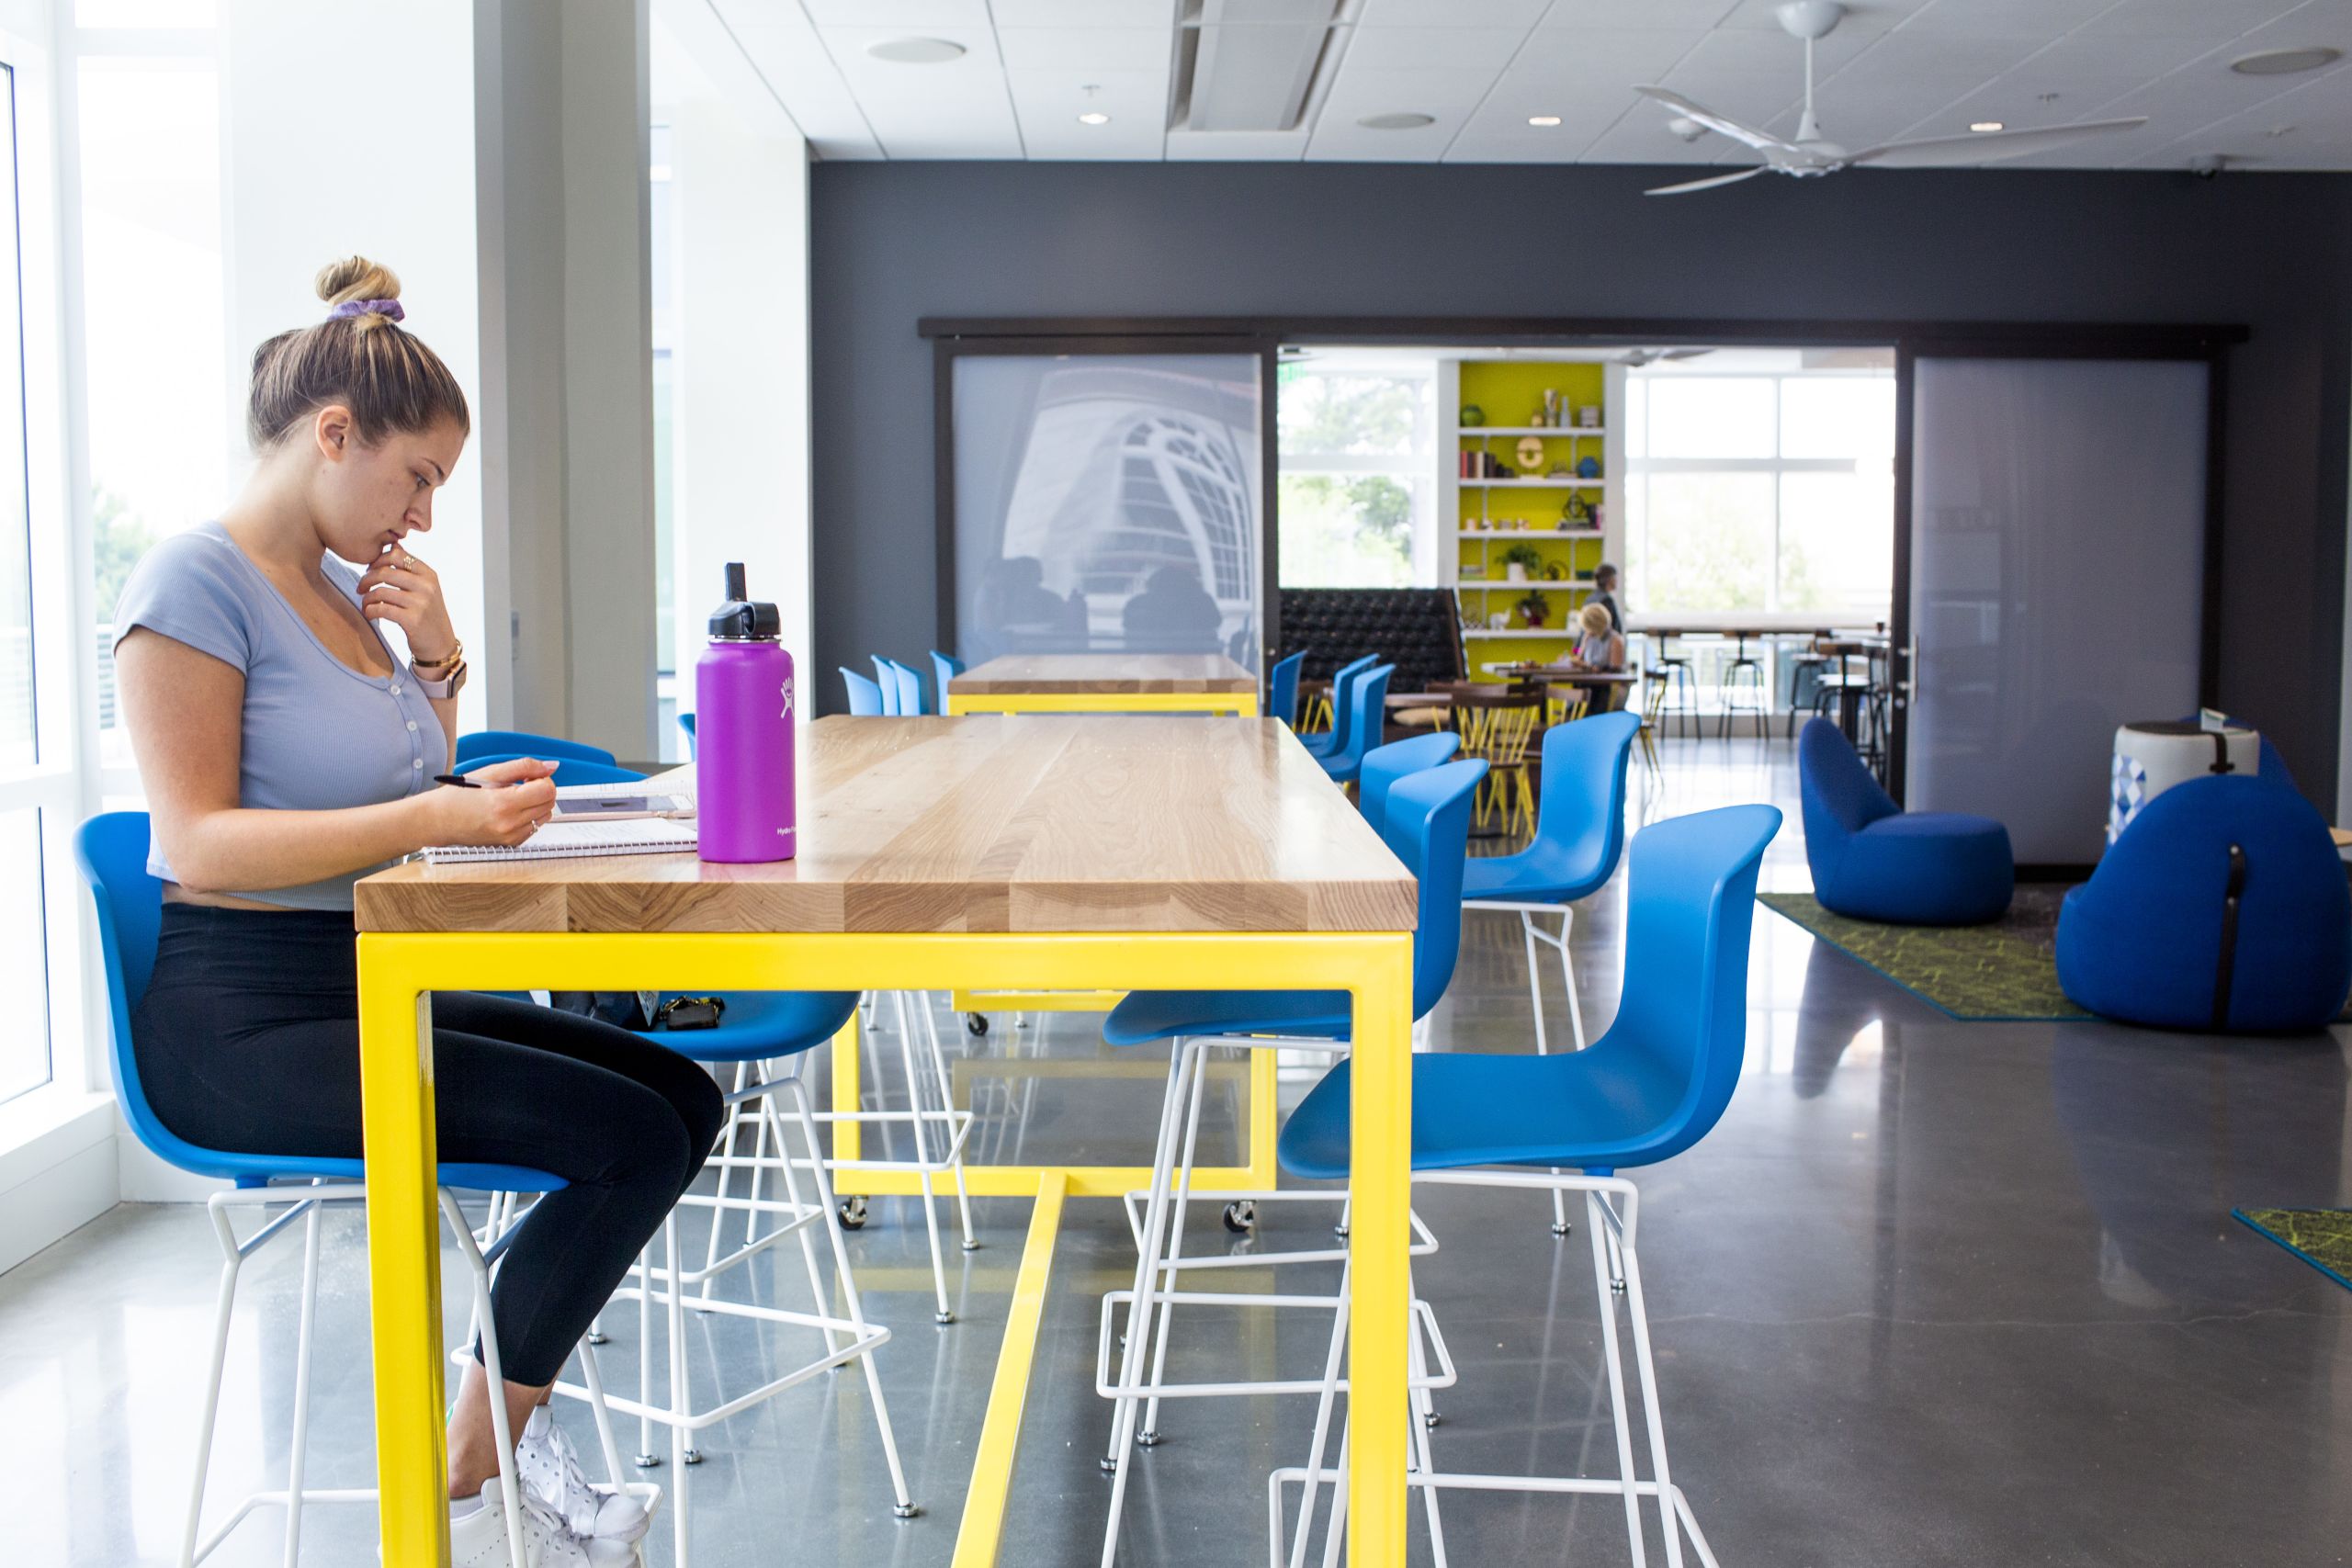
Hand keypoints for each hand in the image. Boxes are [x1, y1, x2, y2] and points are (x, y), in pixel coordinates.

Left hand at [359, 545, 458, 665]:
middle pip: (386, 571)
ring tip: (365, 603)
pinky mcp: (413, 620)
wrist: (440, 644)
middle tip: (361, 588)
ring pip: (381, 591)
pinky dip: (370, 611)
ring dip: (367, 598)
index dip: (378, 560)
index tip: (370, 570)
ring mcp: (421, 603)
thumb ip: (409, 569)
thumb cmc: (427, 614)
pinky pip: (381, 609)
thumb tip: (394, 545)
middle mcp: (427, 586)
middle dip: (367, 578)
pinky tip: (369, 614)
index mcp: (429, 574)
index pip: (397, 556)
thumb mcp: (425, 588)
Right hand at [419, 758, 558, 846]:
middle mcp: (510, 824)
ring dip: (536, 803)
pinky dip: (528, 816)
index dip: (542, 778)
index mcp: (504, 804)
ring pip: (545, 815)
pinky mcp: (512, 844)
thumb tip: (552, 766)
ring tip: (513, 797)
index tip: (529, 776)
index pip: (547, 790)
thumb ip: (525, 766)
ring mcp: (512, 837)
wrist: (439, 821)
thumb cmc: (460, 796)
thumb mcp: (491, 772)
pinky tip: (509, 811)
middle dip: (541, 789)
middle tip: (520, 784)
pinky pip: (534, 827)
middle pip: (550, 802)